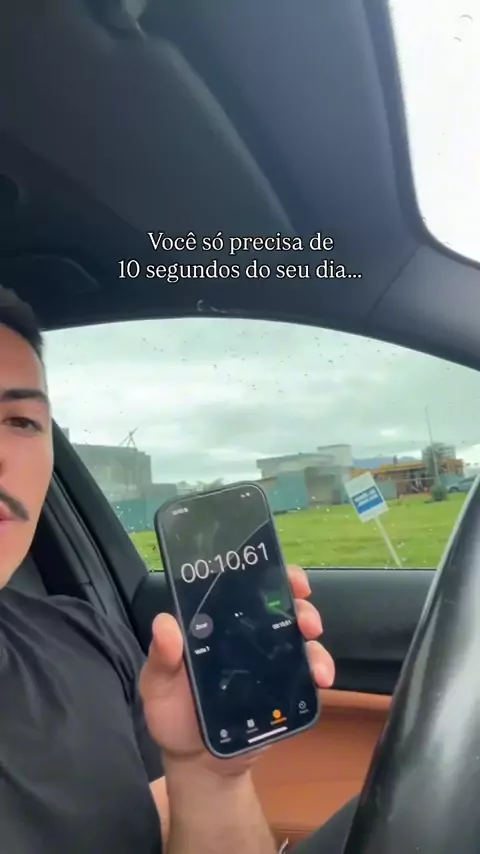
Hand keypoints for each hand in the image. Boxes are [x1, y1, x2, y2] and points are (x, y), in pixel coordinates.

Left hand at [139, 565, 334, 775]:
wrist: (198, 763)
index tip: (287, 578)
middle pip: (283, 607)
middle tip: (306, 621)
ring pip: (301, 637)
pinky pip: (309, 672)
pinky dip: (321, 669)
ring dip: (314, 640)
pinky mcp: (286, 688)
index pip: (247, 588)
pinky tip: (322, 679)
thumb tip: (166, 624)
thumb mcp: (157, 684)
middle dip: (301, 606)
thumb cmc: (173, 714)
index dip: (269, 576)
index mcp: (218, 625)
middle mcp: (248, 636)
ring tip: (314, 654)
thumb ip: (161, 657)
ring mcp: (270, 661)